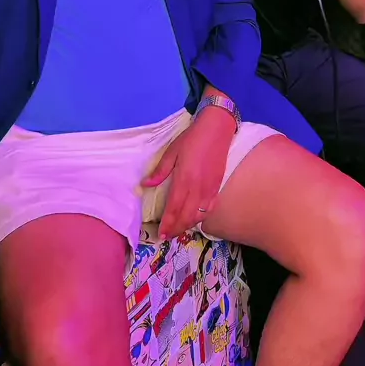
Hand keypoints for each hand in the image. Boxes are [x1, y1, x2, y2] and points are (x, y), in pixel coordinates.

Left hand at [141, 106, 234, 239]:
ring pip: (199, 215)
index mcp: (184, 180)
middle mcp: (198, 188)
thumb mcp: (172, 151)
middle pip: (186, 216)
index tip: (161, 233)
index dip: (167, 223)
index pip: (174, 208)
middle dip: (176, 229)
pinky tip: (195, 219)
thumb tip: (145, 185)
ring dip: (188, 225)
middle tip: (167, 236)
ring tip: (178, 230)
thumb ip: (160, 171)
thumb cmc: (192, 138)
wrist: (217, 129)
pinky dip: (201, 217)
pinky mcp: (218, 187)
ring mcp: (210, 189)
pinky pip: (209, 208)